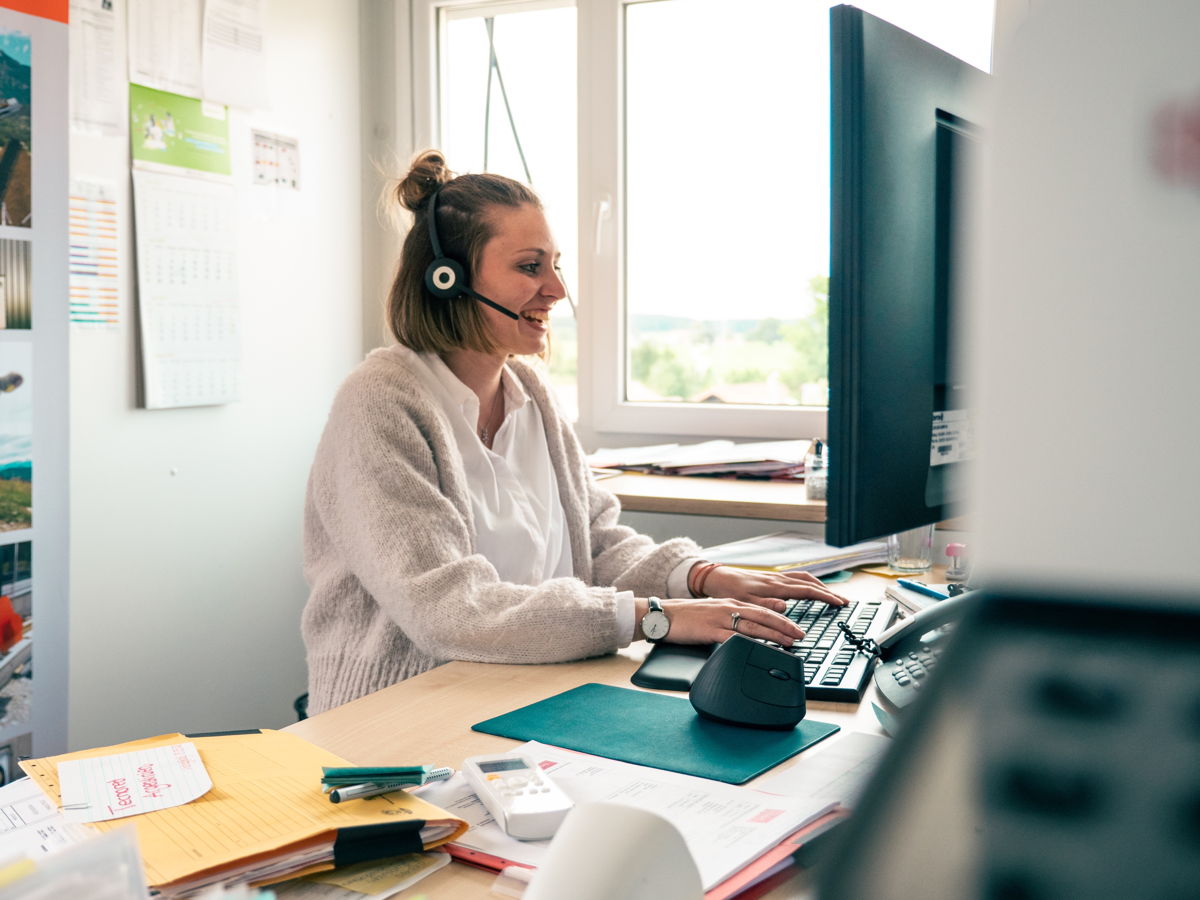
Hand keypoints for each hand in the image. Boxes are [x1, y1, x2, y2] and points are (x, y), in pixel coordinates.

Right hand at [636, 597, 804, 646]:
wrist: (662, 614)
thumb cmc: (686, 616)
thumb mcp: (712, 613)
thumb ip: (730, 619)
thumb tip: (745, 632)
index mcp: (730, 603)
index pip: (762, 610)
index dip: (781, 619)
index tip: (795, 628)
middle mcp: (728, 608)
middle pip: (763, 616)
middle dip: (784, 626)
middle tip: (801, 635)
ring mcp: (720, 619)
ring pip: (753, 626)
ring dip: (773, 635)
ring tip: (789, 642)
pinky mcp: (710, 631)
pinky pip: (733, 637)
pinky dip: (749, 642)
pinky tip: (759, 648)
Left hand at [698, 565, 848, 612]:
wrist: (716, 578)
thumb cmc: (728, 591)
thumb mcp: (744, 602)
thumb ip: (765, 606)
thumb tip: (785, 607)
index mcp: (774, 586)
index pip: (807, 590)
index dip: (825, 597)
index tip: (840, 603)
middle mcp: (777, 579)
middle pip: (810, 582)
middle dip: (828, 592)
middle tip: (843, 601)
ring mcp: (775, 577)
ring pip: (804, 578)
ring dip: (820, 586)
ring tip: (831, 595)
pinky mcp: (770, 577)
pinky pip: (795, 578)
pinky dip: (808, 582)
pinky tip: (809, 589)